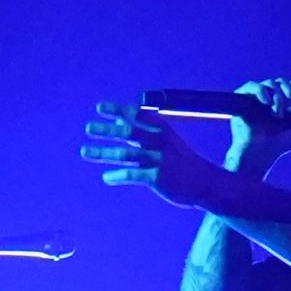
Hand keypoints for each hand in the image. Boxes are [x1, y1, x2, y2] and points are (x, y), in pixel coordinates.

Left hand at [83, 101, 236, 211]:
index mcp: (162, 129)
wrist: (205, 183)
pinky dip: (117, 175)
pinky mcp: (157, 177)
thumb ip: (142, 131)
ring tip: (85, 151)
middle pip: (127, 131)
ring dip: (102, 152)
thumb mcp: (166, 140)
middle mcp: (159, 141)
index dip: (117, 109)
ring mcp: (158, 159)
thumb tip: (118, 119)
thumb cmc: (181, 160)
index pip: (137, 114)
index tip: (99, 108)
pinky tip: (106, 177)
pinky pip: (131, 174)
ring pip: (124, 153)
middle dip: (106, 129)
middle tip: (88, 128)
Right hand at [227, 76, 290, 174]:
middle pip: (282, 82)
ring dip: (278, 96)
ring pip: (270, 83)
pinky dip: (261, 92)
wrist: (259, 154)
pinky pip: (252, 85)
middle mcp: (270, 97)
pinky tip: (267, 104)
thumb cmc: (278, 144)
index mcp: (284, 101)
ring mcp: (256, 97)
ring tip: (278, 114)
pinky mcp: (243, 99)